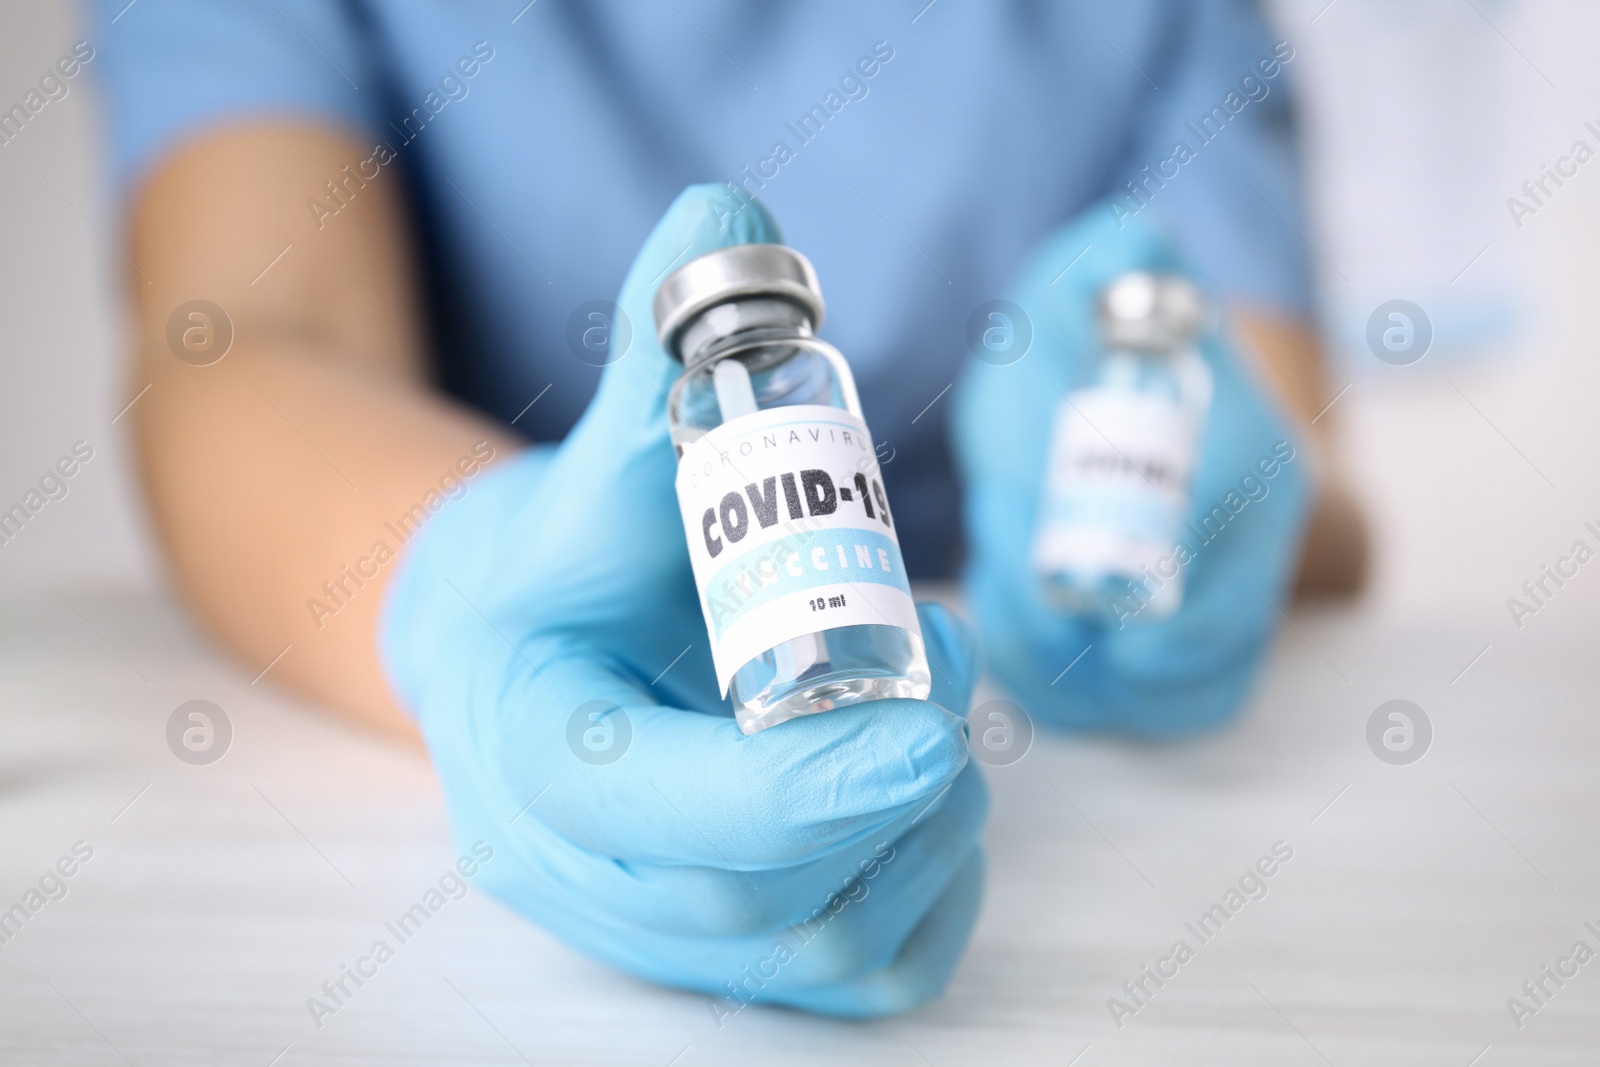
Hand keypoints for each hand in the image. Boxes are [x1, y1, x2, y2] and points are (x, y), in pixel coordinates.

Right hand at [380, 184, 986, 1015]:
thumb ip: (668, 353)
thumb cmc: (570, 553)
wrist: (526, 649)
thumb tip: (732, 220)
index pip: (653, 814)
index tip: (933, 722)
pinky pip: (849, 981)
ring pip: (816, 951)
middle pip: (751, 899)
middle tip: (953, 675)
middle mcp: (576, 866)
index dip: (800, 786)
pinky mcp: (718, 956)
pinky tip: (930, 803)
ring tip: (943, 722)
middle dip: (886, 793)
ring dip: (922, 836)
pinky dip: (929, 900)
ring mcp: (647, 930)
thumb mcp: (604, 460)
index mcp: (529, 746)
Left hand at [951, 205, 1313, 734]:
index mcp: (1251, 469)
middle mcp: (1250, 551)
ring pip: (1157, 700)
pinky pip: (1133, 710)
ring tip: (998, 582)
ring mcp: (1218, 607)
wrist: (1090, 369)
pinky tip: (1009, 615)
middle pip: (1186, 665)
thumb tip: (1132, 238)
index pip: (1216, 589)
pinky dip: (1059, 687)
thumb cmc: (1086, 329)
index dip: (1128, 611)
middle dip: (1073, 644)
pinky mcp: (1171, 647)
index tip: (1044, 582)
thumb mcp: (1090, 278)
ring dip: (1055, 668)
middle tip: (1004, 576)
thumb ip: (1114, 257)